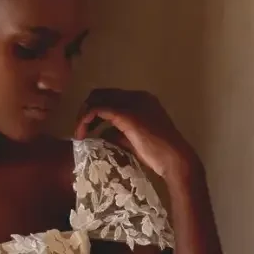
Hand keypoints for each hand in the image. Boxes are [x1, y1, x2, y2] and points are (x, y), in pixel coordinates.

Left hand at [74, 89, 198, 189]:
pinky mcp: (126, 114)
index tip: (89, 128)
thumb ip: (118, 133)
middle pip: (101, 94)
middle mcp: (136, 96)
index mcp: (141, 99)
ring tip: (79, 133)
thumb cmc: (158, 154)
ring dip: (83, 115)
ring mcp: (132, 103)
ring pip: (97, 99)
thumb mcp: (134, 140)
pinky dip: (86, 120)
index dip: (96, 110)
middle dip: (87, 110)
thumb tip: (101, 134)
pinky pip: (98, 109)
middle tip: (81, 130)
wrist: (174, 159)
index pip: (111, 97)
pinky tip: (82, 134)